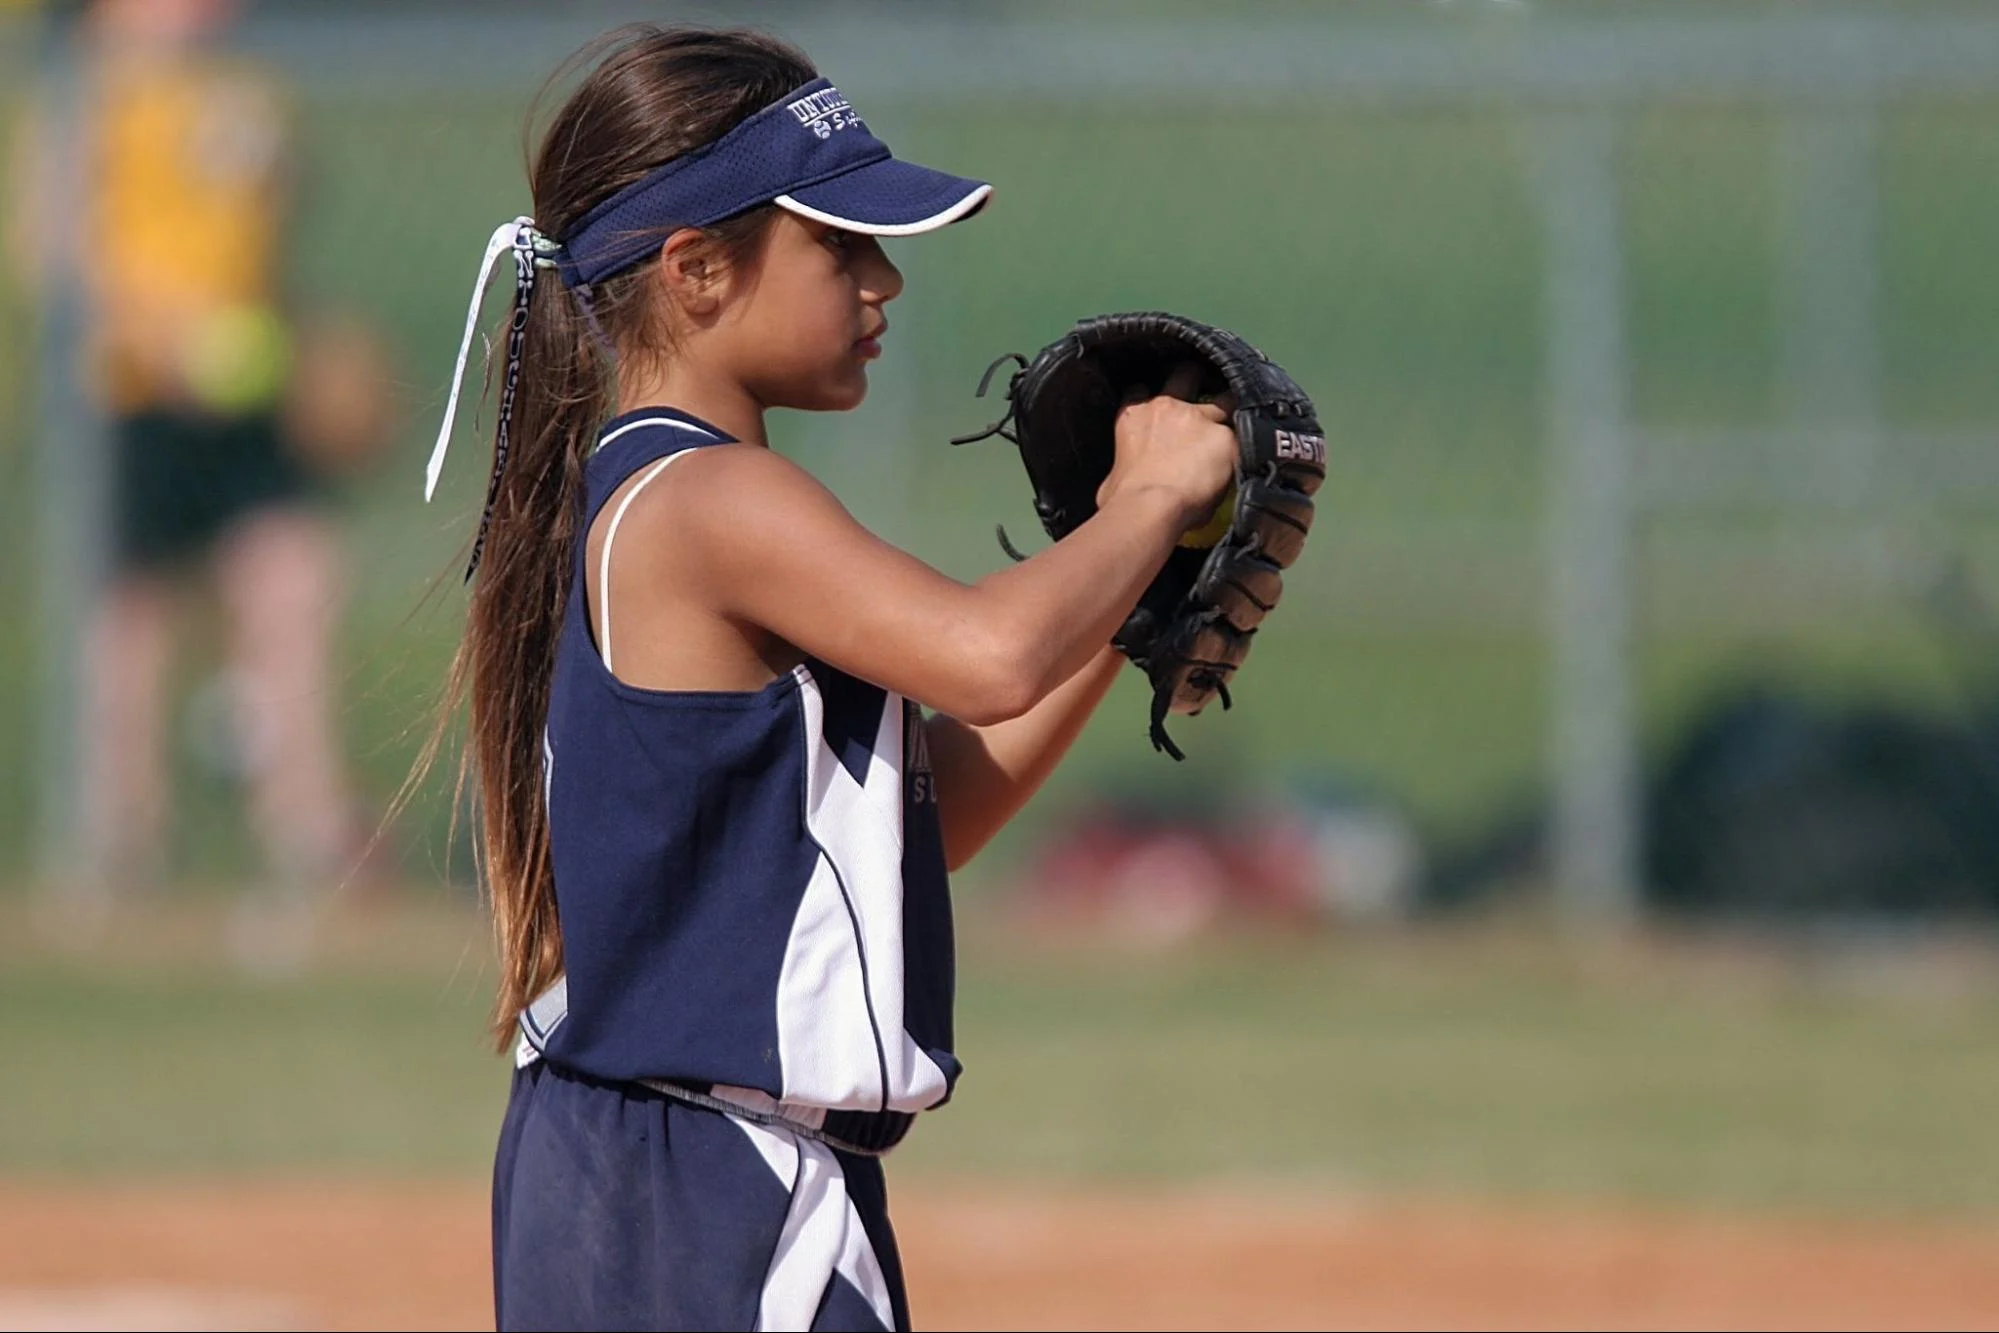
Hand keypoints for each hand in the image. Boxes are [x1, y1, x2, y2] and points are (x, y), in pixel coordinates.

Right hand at [1096, 361, 1236, 525]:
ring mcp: (1199, 418)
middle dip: (1195, 378)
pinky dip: (1248, 444)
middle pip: (1185, 374)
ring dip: (1231, 406)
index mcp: (1133, 415)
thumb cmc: (1121, 499)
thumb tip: (1127, 479)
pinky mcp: (1226, 437)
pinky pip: (1244, 437)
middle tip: (1206, 392)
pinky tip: (1255, 452)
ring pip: (1225, 398)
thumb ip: (1125, 466)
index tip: (1161, 404)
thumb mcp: (1112, 476)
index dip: (1152, 394)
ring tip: (1241, 418)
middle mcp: (1167, 406)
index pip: (1139, 389)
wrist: (1149, 507)